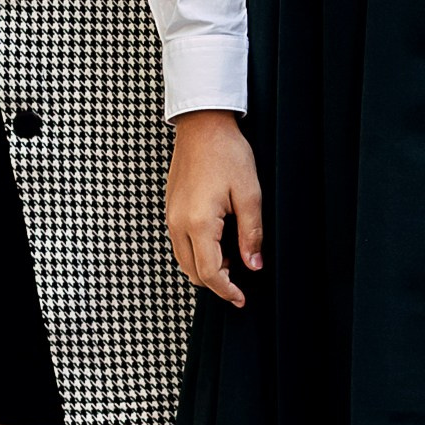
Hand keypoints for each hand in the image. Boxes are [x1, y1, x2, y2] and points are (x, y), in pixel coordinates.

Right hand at [166, 111, 262, 306]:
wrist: (203, 125)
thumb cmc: (227, 153)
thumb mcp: (249, 194)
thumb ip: (251, 234)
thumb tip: (254, 265)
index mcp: (198, 223)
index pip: (209, 273)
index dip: (226, 291)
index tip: (241, 299)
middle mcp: (178, 224)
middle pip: (192, 272)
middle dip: (216, 282)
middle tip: (241, 279)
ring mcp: (170, 216)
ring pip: (184, 259)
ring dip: (206, 267)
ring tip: (232, 257)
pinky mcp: (170, 209)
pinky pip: (180, 243)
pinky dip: (197, 252)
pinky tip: (218, 241)